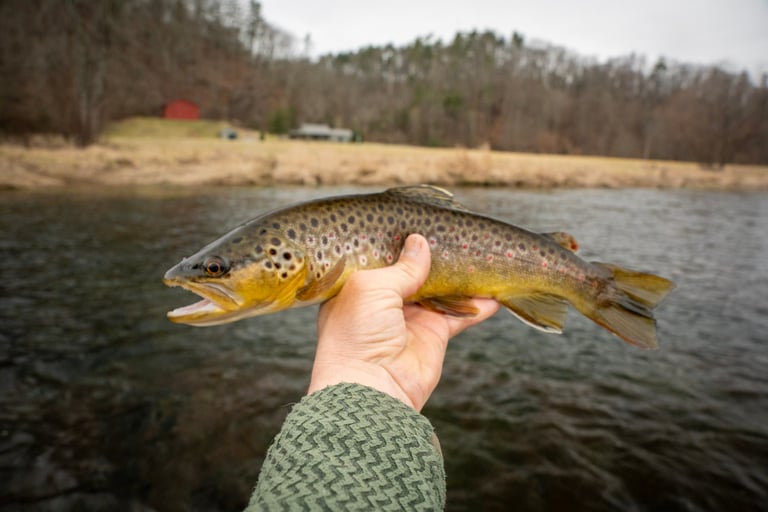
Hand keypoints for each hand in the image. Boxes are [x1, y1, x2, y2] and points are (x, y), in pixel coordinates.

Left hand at [309, 234, 499, 410]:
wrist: (372, 388)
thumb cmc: (356, 334)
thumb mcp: (371, 286)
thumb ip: (401, 266)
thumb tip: (420, 243)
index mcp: (357, 286)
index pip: (380, 256)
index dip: (398, 242)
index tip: (419, 222)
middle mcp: (382, 301)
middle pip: (414, 271)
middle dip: (433, 255)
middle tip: (455, 235)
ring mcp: (410, 317)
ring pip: (441, 289)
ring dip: (459, 276)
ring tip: (479, 255)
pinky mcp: (433, 334)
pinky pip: (460, 313)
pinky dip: (478, 304)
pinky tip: (495, 293)